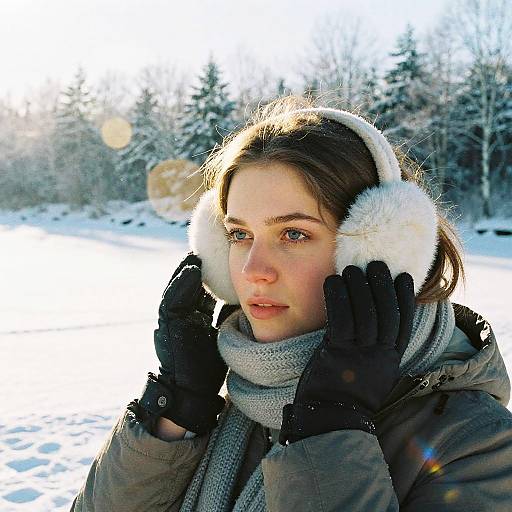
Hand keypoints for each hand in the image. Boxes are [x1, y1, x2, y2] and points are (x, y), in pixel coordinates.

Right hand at [137, 252, 236, 434]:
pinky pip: (172, 300)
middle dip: (193, 270)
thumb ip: (222, 317)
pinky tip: (191, 271)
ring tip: (194, 256)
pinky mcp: (167, 325)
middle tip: (201, 253)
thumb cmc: (205, 367)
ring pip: (176, 290)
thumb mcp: (216, 335)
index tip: (216, 262)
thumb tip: (241, 300)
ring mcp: (171, 321)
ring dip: (184, 273)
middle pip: (186, 288)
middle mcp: (180, 318)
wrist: (190, 391)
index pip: (199, 293)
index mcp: (192, 319)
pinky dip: (181, 285)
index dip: (205, 278)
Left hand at [280, 261, 414, 443]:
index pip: (403, 323)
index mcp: (390, 360)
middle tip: (377, 264)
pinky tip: (333, 281)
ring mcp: (359, 354)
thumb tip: (375, 328)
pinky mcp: (337, 352)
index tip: (403, 277)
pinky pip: (340, 318)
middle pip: (386, 313)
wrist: (330, 420)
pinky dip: (338, 297)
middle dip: (382, 285)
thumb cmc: (347, 397)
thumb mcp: (372, 376)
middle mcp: (378, 355)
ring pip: (365, 313)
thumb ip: (376, 353)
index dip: (404, 298)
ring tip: (353, 268)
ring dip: (359, 286)